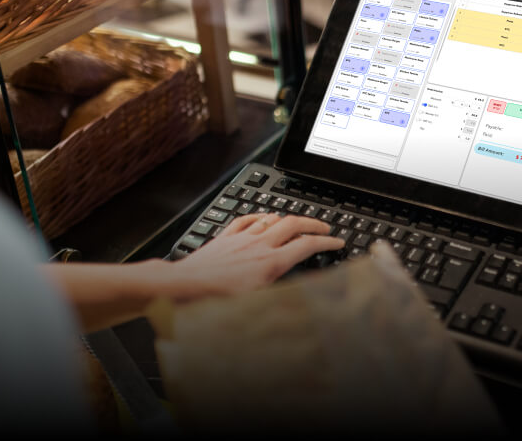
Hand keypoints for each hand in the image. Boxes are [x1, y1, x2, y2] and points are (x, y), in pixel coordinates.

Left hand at [168, 213, 343, 300]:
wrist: (185, 286)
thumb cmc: (216, 299)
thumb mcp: (256, 304)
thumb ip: (281, 296)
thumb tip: (301, 300)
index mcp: (270, 263)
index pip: (306, 246)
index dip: (326, 242)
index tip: (337, 241)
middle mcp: (259, 245)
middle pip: (294, 224)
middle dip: (313, 222)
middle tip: (324, 226)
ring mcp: (242, 238)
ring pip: (272, 218)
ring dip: (288, 218)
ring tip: (296, 223)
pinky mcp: (226, 237)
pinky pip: (247, 219)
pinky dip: (260, 216)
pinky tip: (262, 219)